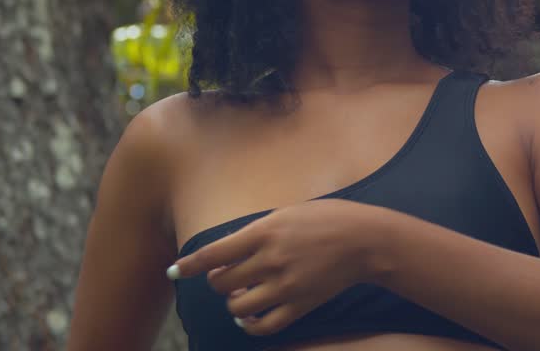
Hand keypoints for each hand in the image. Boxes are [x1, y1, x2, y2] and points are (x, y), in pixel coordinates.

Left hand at [168, 199, 384, 334]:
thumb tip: (230, 252)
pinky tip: (249, 318)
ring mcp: (285, 285)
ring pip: (238, 306)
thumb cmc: (327, 218)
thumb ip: (257, 232)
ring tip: (240, 295)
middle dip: (217, 281)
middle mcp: (270, 260)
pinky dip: (250, 325)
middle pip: (222, 283)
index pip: (214, 253)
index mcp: (265, 232)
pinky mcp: (300, 305)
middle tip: (226, 275)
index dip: (189, 265)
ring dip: (233, 302)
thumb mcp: (287, 213)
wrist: (365, 239)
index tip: (174, 272)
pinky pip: (264, 326)